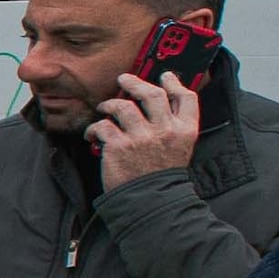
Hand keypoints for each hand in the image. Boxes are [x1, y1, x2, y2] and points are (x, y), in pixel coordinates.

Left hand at [89, 70, 200, 185]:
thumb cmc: (162, 176)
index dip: (175, 83)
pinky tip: (92, 134)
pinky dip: (93, 129)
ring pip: (123, 106)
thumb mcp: (180, 150)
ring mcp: (141, 137)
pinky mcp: (118, 146)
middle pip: (152, 94)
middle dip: (135, 83)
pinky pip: (102, 126)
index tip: (165, 76)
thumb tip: (157, 106)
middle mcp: (165, 130)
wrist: (150, 202)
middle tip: (124, 79)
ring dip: (109, 105)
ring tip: (104, 108)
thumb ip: (173, 128)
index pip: (186, 98)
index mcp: (185, 130)